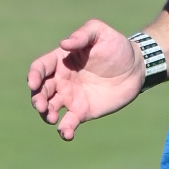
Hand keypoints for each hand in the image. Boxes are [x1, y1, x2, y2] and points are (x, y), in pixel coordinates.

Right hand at [26, 19, 145, 141]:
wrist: (135, 68)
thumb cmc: (116, 46)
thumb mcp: (100, 33)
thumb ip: (82, 35)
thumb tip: (64, 44)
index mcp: (61, 60)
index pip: (40, 68)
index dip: (33, 75)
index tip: (33, 83)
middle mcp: (61, 80)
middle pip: (41, 90)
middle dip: (37, 98)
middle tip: (41, 106)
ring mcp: (70, 97)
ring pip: (50, 108)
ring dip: (46, 114)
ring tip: (52, 118)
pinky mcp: (82, 111)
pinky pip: (68, 122)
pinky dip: (64, 130)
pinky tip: (67, 135)